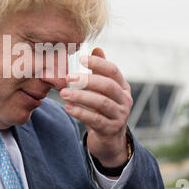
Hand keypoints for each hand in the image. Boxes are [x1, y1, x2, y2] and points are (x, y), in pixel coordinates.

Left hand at [60, 48, 132, 167]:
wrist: (109, 139)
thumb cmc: (103, 109)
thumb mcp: (102, 90)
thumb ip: (100, 71)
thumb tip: (97, 49)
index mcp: (123, 86)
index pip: (112, 70)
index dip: (98, 63)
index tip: (80, 59)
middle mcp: (125, 100)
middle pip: (108, 86)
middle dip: (87, 80)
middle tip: (68, 77)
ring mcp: (120, 115)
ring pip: (101, 103)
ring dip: (81, 96)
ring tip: (63, 93)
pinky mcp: (111, 130)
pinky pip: (95, 120)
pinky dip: (81, 112)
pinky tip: (68, 107)